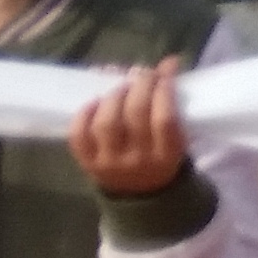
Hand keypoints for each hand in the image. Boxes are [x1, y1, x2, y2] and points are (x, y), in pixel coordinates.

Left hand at [68, 58, 186, 197]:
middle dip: (139, 86)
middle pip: (135, 116)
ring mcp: (110, 163)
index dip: (163, 91)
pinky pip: (79, 134)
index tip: (164, 73)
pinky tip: (95, 102)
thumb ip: (172, 106)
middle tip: (142, 73)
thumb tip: (167, 63)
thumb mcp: (178, 139)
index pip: (165, 120)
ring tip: (120, 87)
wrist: (141, 195)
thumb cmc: (163, 158)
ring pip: (107, 123)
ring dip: (114, 96)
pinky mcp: (87, 163)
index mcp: (168, 157)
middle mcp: (138, 162)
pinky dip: (84, 113)